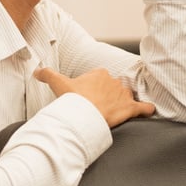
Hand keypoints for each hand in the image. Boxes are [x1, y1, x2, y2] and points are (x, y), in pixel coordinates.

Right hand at [34, 67, 155, 126]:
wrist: (84, 114)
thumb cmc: (73, 99)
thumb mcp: (58, 83)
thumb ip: (47, 74)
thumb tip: (36, 71)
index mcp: (99, 74)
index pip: (99, 79)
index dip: (93, 89)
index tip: (87, 98)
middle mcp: (113, 81)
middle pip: (112, 88)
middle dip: (108, 96)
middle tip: (98, 107)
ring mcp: (123, 95)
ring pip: (125, 97)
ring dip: (123, 103)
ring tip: (116, 112)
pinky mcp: (130, 109)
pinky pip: (143, 107)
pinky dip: (146, 109)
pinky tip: (148, 110)